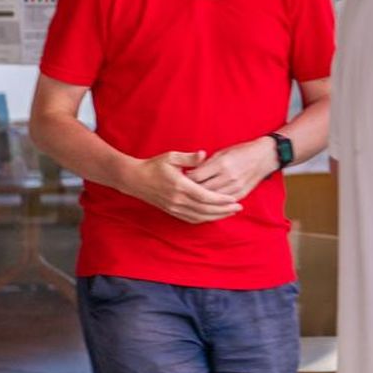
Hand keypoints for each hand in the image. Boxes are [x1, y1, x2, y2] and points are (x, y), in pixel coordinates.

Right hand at [120, 150, 242, 223]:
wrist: (134, 179)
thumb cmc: (154, 165)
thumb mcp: (172, 157)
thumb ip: (189, 158)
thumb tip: (204, 154)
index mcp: (180, 186)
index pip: (205, 196)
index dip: (221, 200)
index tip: (234, 199)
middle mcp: (178, 200)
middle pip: (205, 209)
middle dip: (223, 210)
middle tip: (239, 208)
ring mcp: (174, 207)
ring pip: (199, 216)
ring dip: (216, 216)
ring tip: (230, 213)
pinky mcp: (171, 211)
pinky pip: (190, 219)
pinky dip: (204, 219)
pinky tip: (213, 216)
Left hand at [188, 137, 277, 198]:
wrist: (265, 156)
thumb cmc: (241, 151)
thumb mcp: (222, 152)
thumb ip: (205, 163)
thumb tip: (189, 173)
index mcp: (222, 164)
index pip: (197, 177)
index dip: (185, 180)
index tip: (178, 179)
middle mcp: (229, 177)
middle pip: (202, 190)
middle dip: (189, 192)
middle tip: (180, 192)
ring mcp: (236, 187)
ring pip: (211, 200)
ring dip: (199, 200)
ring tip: (189, 199)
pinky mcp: (241, 194)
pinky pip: (222, 204)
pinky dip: (212, 205)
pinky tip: (203, 205)